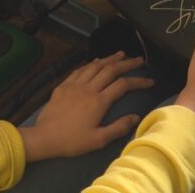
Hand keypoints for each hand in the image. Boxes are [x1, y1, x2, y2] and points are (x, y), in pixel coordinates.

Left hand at [19, 52, 152, 161]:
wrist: (44, 137)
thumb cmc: (72, 141)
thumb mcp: (99, 140)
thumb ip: (118, 128)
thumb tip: (136, 117)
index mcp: (99, 101)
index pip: (123, 85)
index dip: (138, 81)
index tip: (150, 81)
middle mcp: (88, 88)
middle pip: (110, 70)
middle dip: (126, 63)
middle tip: (138, 59)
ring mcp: (74, 85)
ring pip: (94, 66)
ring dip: (109, 59)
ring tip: (120, 54)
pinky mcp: (63, 85)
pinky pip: (79, 70)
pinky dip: (90, 63)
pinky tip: (95, 62)